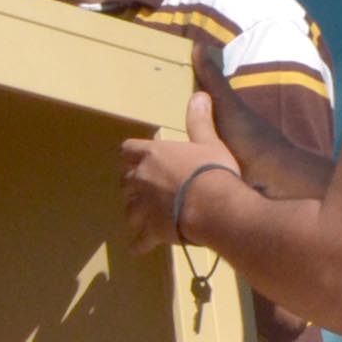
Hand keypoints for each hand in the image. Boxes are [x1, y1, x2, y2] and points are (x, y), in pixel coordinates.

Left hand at [121, 95, 235, 255]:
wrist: (216, 206)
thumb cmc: (213, 170)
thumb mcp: (209, 142)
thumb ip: (199, 121)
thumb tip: (199, 95)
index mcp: (152, 155)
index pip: (127, 150)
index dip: (132, 155)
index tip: (138, 159)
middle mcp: (141, 179)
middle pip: (125, 182)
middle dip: (133, 186)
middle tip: (148, 190)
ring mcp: (143, 208)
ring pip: (128, 211)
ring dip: (136, 214)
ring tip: (147, 217)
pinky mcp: (150, 231)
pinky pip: (138, 241)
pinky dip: (140, 244)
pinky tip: (142, 246)